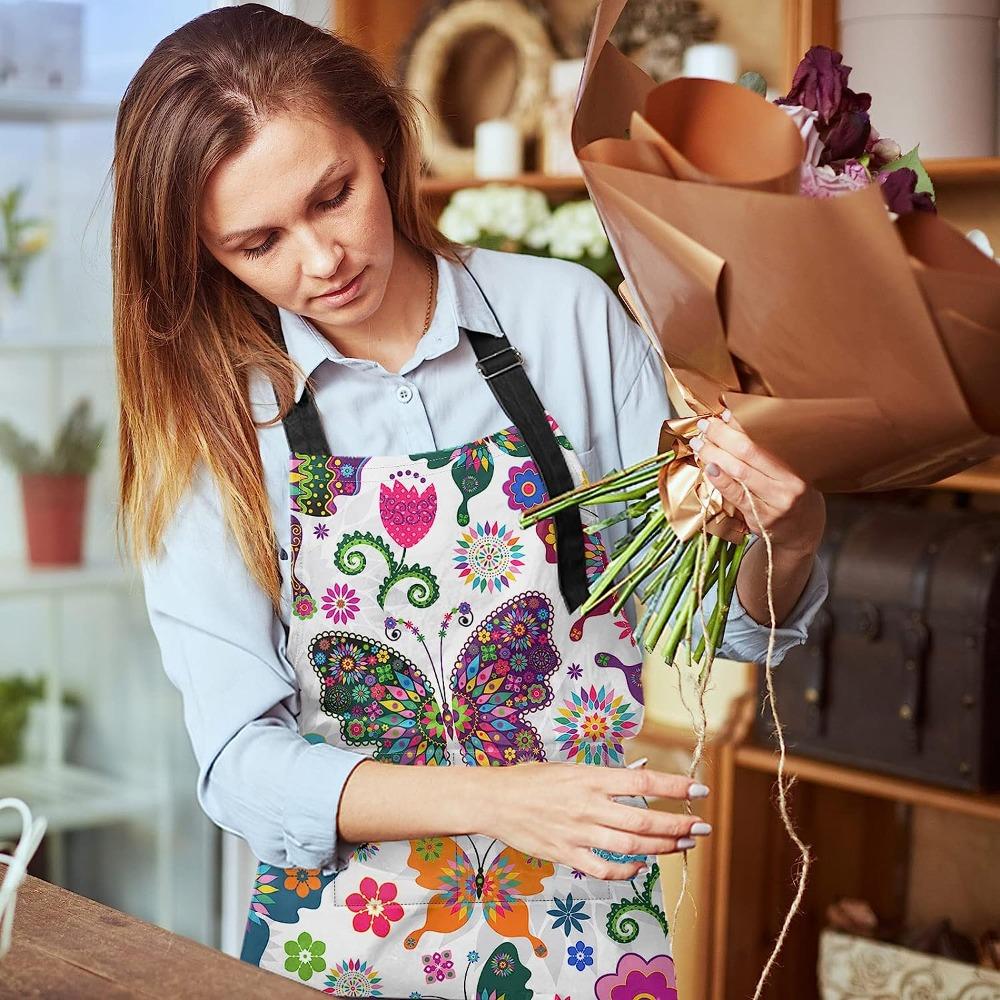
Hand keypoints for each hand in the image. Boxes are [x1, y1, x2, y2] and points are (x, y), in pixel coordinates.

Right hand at [478, 762, 710, 879]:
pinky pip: (606, 869)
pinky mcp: (567, 854)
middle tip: (702, 827)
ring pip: (632, 845)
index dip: (675, 785)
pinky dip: (628, 871)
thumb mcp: (569, 767)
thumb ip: (602, 777)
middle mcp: (588, 805)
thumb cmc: (532, 779)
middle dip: (679, 824)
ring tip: (684, 844)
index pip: (643, 780)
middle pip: (644, 818)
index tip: (699, 789)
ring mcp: (579, 833)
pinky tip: (642, 866)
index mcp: (590, 777)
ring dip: (663, 846)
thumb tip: (637, 778)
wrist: (495, 800)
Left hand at [691, 410, 824, 556]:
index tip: (723, 413)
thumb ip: (764, 452)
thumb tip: (732, 422)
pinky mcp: (760, 519)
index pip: (764, 440)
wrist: (802, 530)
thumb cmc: (790, 494)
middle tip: (704, 425)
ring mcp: (774, 504)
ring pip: (740, 472)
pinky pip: (735, 495)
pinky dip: (719, 479)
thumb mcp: (786, 471)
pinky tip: (708, 467)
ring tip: (699, 443)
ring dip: (714, 454)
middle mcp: (788, 486)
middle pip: (749, 453)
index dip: (740, 425)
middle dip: (722, 436)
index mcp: (796, 468)